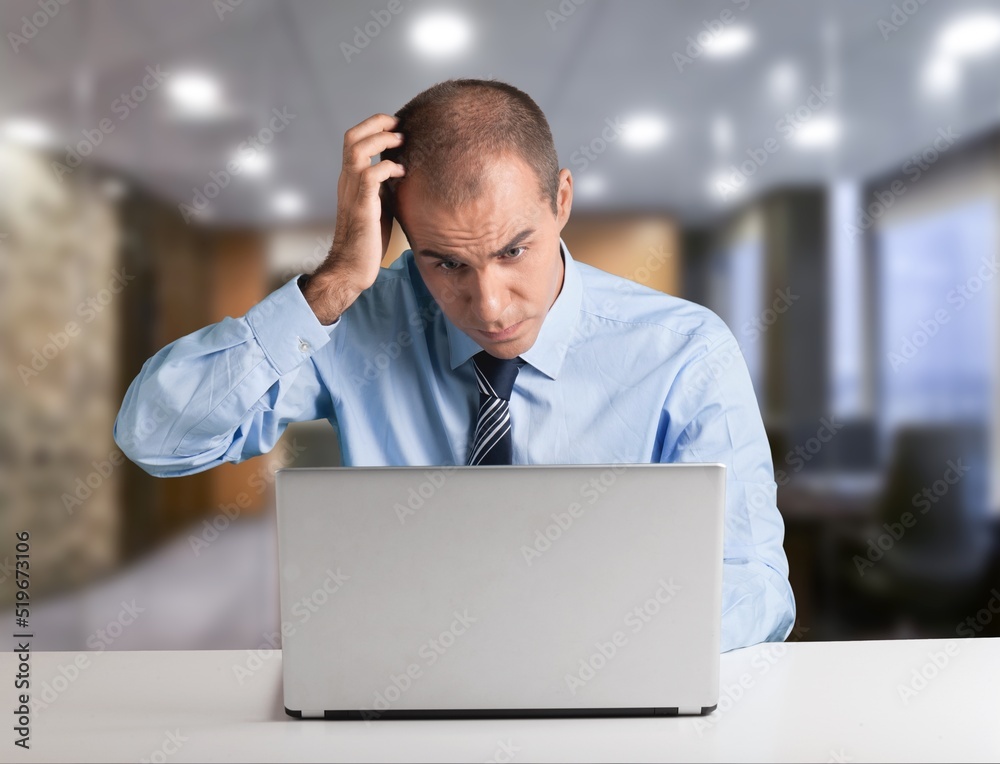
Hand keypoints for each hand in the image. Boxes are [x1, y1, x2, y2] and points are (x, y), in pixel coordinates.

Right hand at [303, 113, 404, 323]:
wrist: (352, 267)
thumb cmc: (367, 239)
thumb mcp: (379, 204)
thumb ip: (384, 186)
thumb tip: (403, 170)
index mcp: (349, 179)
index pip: (353, 139)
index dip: (373, 126)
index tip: (395, 125)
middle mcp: (347, 181)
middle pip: (351, 136)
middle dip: (376, 124)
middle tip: (399, 126)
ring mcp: (352, 192)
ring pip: (357, 149)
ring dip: (382, 140)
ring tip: (400, 142)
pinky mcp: (362, 206)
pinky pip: (370, 175)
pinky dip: (387, 167)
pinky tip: (401, 173)